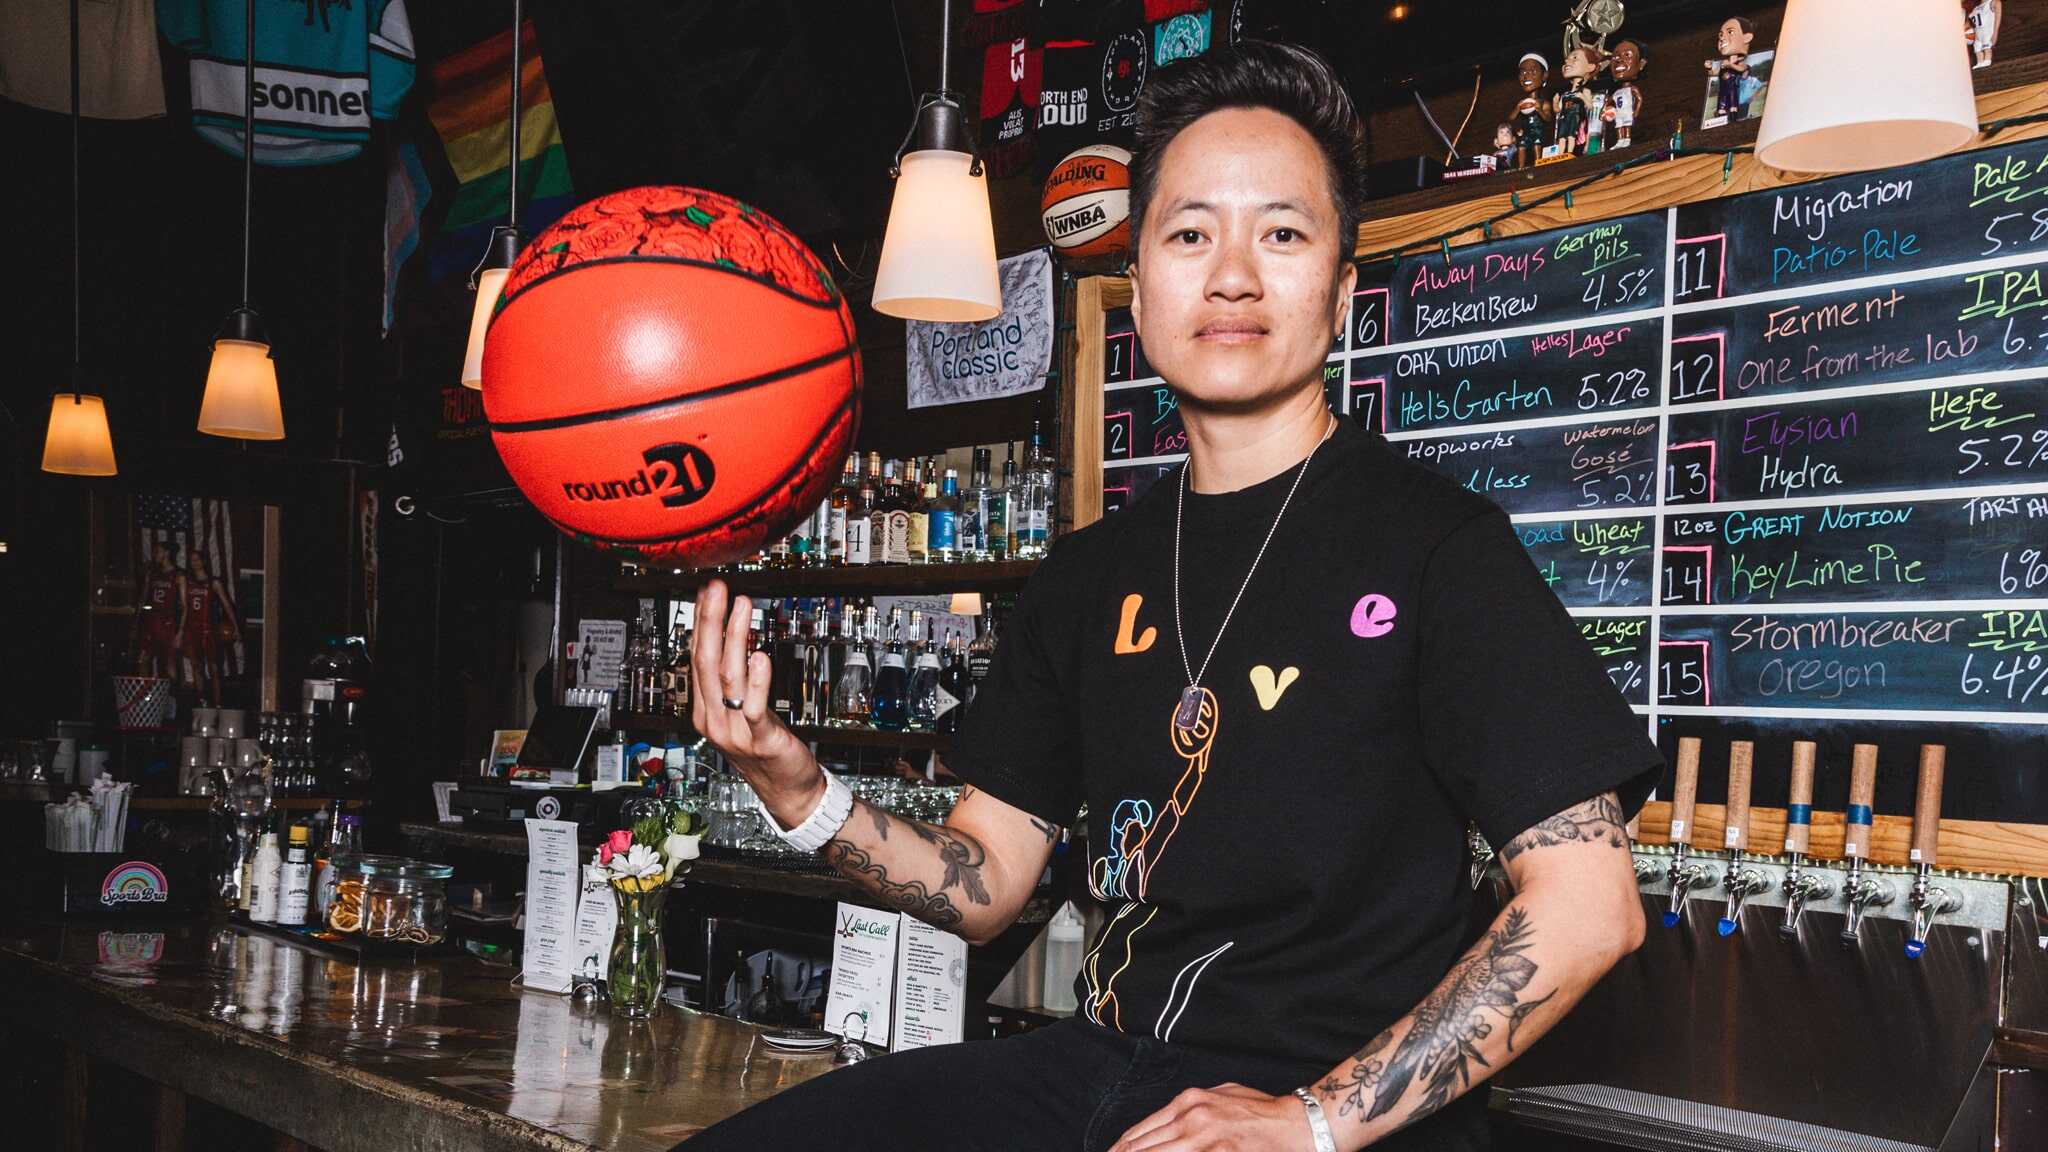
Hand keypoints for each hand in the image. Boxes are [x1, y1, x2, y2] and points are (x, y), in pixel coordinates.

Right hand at [689, 580, 821, 825]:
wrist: (786, 790)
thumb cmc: (764, 746)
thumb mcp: (740, 710)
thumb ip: (733, 679)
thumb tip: (730, 637)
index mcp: (704, 710)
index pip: (696, 658)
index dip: (701, 624)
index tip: (706, 594)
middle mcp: (714, 720)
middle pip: (706, 663)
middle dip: (710, 622)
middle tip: (716, 590)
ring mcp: (734, 731)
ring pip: (728, 678)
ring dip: (734, 639)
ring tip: (741, 609)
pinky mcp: (761, 740)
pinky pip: (754, 707)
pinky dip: (758, 681)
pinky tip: (761, 657)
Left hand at [1110, 1084, 1313, 1151]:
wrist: (1293, 1123)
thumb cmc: (1260, 1110)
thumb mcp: (1220, 1095)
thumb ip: (1192, 1108)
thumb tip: (1166, 1123)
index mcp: (1188, 1101)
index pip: (1142, 1130)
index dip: (1121, 1149)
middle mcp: (1190, 1117)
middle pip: (1143, 1146)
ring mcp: (1203, 1138)